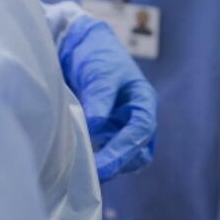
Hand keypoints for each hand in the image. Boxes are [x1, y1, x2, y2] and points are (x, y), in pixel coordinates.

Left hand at [58, 16, 157, 181]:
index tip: (103, 165)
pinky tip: (76, 161)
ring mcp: (121, 126)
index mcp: (143, 102)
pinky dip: (94, 157)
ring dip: (106, 164)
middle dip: (116, 164)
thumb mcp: (100, 72)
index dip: (124, 150)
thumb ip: (99, 97)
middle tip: (91, 175)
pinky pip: (104, 150)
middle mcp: (136, 118)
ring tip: (82, 171)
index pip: (140, 132)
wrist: (81, 45)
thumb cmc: (97, 55)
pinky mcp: (104, 131)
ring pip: (122, 156)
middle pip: (136, 151)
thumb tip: (94, 127)